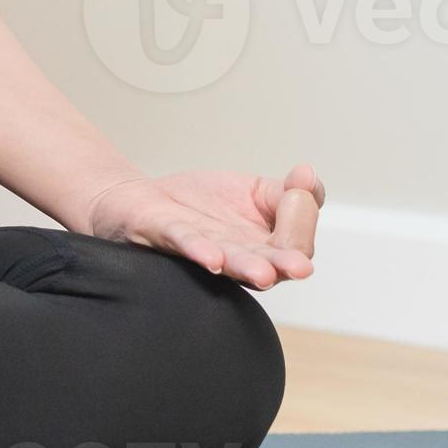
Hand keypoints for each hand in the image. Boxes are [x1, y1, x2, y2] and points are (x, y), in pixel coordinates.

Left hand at [76, 162, 322, 289]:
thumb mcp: (255, 191)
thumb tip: (308, 174)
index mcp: (265, 248)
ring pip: (231, 261)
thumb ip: (287, 191)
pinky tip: (212, 259)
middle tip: (300, 266)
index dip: (302, 217)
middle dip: (284, 262)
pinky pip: (185, 244)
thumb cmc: (202, 205)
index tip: (300, 190)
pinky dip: (199, 251)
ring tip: (263, 273)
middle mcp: (238, 256)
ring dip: (247, 266)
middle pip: (269, 262)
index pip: (296, 241)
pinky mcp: (166, 236)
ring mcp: (203, 249)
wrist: (139, 199)